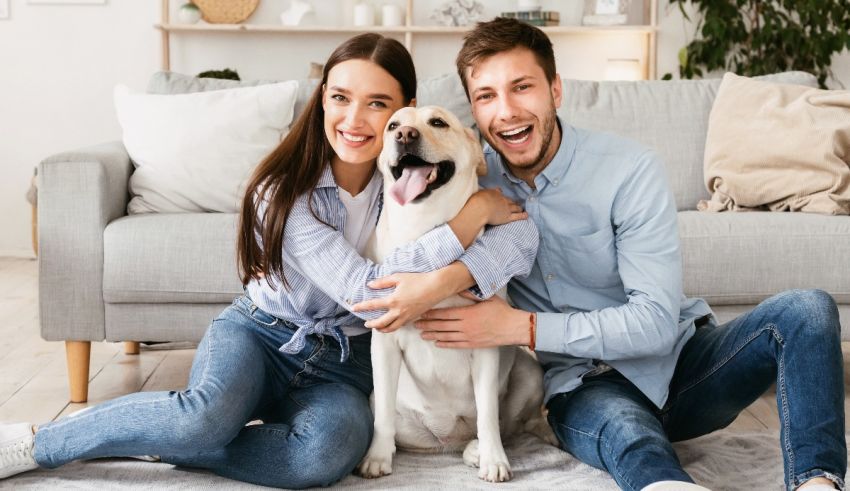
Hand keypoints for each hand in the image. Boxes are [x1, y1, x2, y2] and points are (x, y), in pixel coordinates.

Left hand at [352, 271, 446, 333]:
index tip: (353, 307)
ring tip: (377, 327)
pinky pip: (400, 326)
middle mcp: (398, 311)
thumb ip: (383, 282)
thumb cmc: (418, 280)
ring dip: (382, 329)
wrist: (436, 287)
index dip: (361, 307)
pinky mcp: (413, 318)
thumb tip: (370, 285)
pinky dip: (393, 327)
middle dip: (371, 324)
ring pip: (391, 328)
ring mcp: (406, 316)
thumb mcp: (398, 277)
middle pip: (380, 323)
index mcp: (393, 301)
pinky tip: (392, 323)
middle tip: (366, 323)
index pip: (372, 305)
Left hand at [414, 292, 529, 348]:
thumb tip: (458, 287)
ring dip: (433, 335)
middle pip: (442, 325)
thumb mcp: (486, 298)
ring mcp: (468, 336)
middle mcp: (465, 326)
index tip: (422, 312)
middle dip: (427, 324)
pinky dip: (445, 344)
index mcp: (467, 313)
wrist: (513, 327)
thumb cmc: (501, 311)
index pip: (445, 313)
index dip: (432, 314)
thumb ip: (470, 293)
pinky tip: (437, 343)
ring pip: (446, 336)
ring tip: (422, 334)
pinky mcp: (472, 344)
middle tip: (415, 324)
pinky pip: (455, 344)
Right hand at [471, 188, 527, 225]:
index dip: (500, 194)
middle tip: (514, 203)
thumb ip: (482, 192)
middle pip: (509, 200)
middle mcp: (502, 200)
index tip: (501, 194)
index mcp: (494, 194)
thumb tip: (481, 191)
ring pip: (515, 207)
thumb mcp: (478, 193)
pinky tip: (526, 215)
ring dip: (518, 207)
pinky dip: (523, 215)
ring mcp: (506, 208)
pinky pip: (517, 216)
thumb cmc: (476, 202)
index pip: (498, 192)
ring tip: (521, 208)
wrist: (480, 208)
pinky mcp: (507, 217)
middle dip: (512, 201)